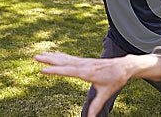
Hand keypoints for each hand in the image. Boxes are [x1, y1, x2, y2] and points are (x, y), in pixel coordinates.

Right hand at [35, 51, 160, 116]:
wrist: (124, 66)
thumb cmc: (116, 79)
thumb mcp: (106, 93)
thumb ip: (96, 105)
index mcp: (88, 73)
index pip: (69, 71)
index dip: (56, 71)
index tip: (43, 69)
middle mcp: (85, 65)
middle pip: (64, 62)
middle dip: (49, 60)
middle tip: (36, 57)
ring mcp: (85, 62)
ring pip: (66, 59)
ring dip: (52, 56)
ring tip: (40, 54)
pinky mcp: (86, 61)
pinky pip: (71, 58)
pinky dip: (61, 56)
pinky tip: (54, 54)